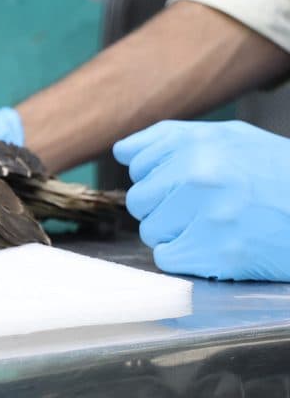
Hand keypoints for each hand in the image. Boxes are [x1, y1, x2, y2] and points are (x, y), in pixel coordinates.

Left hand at [113, 120, 289, 280]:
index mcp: (198, 143)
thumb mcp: (232, 139)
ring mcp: (208, 215)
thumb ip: (171, 139)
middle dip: (166, 208)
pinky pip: (168, 258)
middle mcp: (199, 174)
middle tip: (207, 208)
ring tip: (217, 225)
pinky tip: (218, 245)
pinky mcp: (218, 252)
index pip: (137, 165)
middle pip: (139, 201)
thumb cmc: (277, 176)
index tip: (191, 183)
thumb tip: (123, 152)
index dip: (163, 177)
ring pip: (151, 232)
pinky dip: (188, 258)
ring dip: (177, 234)